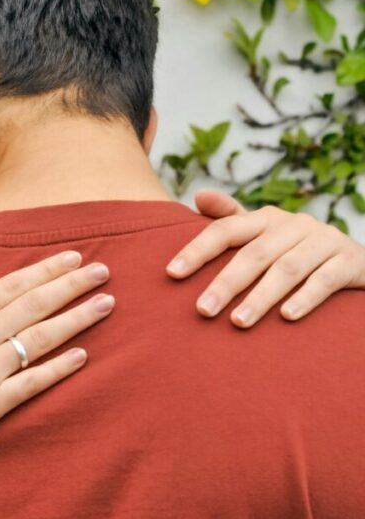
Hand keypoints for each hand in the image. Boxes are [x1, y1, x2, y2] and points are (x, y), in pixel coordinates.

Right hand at [0, 250, 112, 473]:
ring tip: (106, 304)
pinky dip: (58, 369)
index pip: (12, 285)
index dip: (46, 270)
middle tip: (105, 271)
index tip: (74, 257)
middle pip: (35, 306)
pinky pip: (31, 385)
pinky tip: (82, 356)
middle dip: (73, 286)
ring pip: (41, 341)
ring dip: (76, 320)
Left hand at [168, 189, 364, 326]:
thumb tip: (198, 195)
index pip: (225, 230)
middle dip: (226, 283)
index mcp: (266, 218)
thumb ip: (231, 218)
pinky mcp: (350, 261)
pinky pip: (325, 280)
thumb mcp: (265, 232)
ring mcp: (324, 241)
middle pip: (254, 254)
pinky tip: (286, 317)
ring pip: (287, 269)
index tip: (171, 273)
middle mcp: (294, 225)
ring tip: (238, 322)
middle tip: (202, 310)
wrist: (357, 259)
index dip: (198, 250)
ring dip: (261, 297)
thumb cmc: (296, 248)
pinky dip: (305, 298)